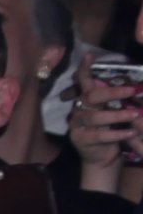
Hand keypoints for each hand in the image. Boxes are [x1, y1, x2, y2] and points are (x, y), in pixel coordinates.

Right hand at [68, 56, 141, 186]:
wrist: (102, 158)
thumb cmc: (113, 130)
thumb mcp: (115, 112)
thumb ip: (119, 100)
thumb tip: (135, 86)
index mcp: (87, 100)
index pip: (83, 81)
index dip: (85, 69)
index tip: (90, 55)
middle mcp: (79, 109)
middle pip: (91, 96)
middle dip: (112, 92)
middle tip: (131, 91)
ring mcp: (77, 125)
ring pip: (96, 116)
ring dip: (118, 115)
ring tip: (136, 115)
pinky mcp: (80, 139)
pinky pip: (100, 135)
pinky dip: (117, 134)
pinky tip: (131, 133)